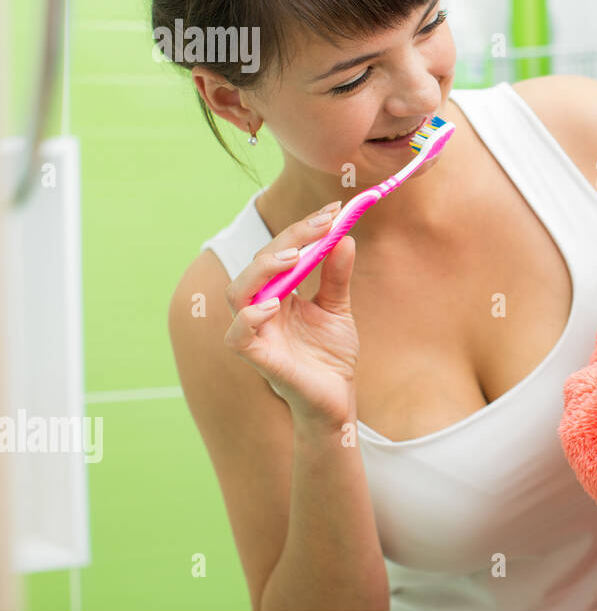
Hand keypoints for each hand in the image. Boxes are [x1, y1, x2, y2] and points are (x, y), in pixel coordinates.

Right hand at [223, 201, 360, 426]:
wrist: (337, 399)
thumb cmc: (330, 355)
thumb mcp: (338, 309)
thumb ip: (336, 276)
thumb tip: (345, 237)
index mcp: (278, 293)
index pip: (280, 252)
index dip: (302, 229)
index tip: (333, 211)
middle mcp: (261, 309)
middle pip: (256, 265)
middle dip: (287, 240)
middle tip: (321, 226)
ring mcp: (255, 333)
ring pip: (236, 294)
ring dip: (262, 271)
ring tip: (293, 259)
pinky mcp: (257, 358)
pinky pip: (237, 337)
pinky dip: (250, 318)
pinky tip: (275, 304)